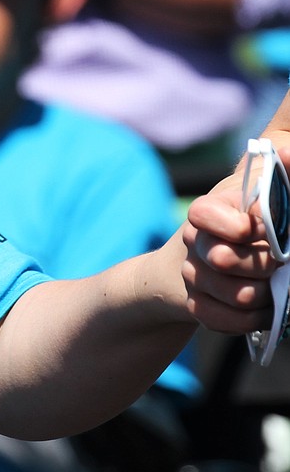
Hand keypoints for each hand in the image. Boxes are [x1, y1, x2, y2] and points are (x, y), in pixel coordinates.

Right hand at [180, 162, 285, 335]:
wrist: (211, 262)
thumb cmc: (252, 222)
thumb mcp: (265, 195)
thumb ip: (281, 179)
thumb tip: (287, 151)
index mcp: (210, 208)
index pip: (204, 215)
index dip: (234, 227)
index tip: (258, 231)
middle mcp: (193, 239)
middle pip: (223, 260)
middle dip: (262, 266)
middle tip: (279, 264)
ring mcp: (191, 273)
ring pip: (231, 294)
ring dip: (262, 297)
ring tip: (276, 289)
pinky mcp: (194, 303)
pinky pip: (221, 319)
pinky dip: (249, 320)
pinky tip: (263, 309)